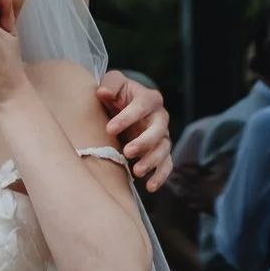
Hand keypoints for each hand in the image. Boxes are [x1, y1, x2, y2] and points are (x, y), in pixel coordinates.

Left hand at [98, 69, 171, 191]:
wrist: (123, 108)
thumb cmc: (118, 95)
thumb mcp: (113, 83)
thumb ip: (110, 84)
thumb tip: (103, 93)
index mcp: (150, 98)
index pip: (142, 106)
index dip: (127, 118)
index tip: (110, 129)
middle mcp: (160, 117)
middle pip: (159, 130)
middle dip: (144, 142)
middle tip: (127, 152)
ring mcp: (163, 136)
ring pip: (164, 149)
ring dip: (152, 161)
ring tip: (136, 171)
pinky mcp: (161, 152)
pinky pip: (166, 165)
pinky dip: (160, 176)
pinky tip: (150, 187)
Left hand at [166, 158, 228, 212]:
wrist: (228, 205)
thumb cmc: (227, 188)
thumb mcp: (226, 172)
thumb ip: (222, 162)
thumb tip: (219, 152)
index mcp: (203, 181)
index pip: (190, 174)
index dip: (183, 170)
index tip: (176, 167)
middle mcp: (199, 190)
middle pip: (187, 185)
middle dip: (179, 181)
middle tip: (171, 178)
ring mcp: (202, 200)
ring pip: (190, 195)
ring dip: (183, 192)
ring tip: (177, 191)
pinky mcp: (206, 209)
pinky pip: (197, 207)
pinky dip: (192, 205)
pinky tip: (189, 205)